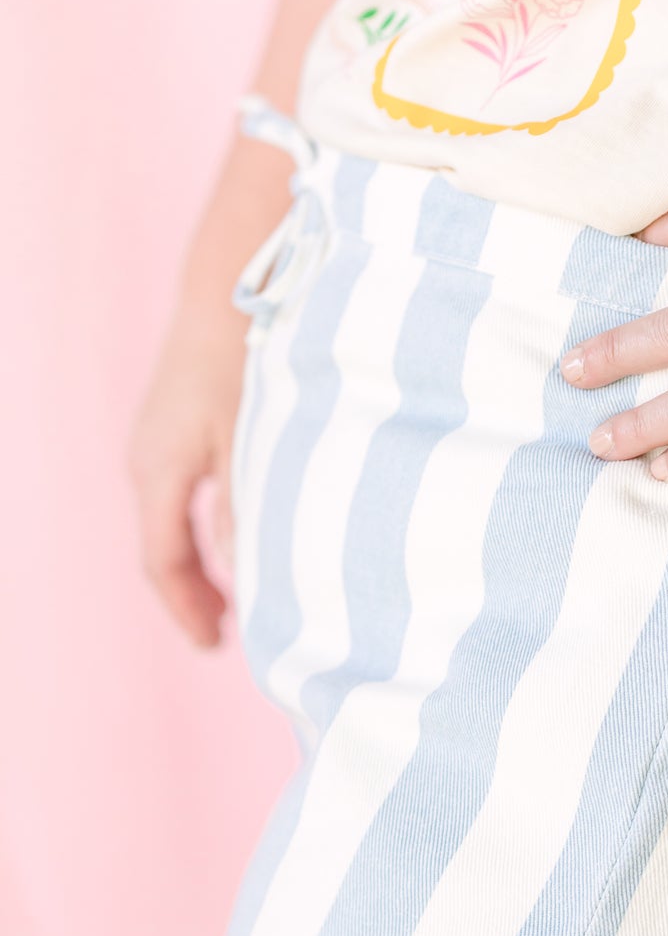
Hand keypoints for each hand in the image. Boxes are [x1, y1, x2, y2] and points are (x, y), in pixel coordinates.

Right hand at [127, 306, 246, 646]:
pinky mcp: (170, 430)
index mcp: (159, 471)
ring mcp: (154, 444)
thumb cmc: (246, 361)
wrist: (226, 291)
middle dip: (192, 595)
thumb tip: (244, 572)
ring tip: (231, 599)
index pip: (164, 561)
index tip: (214, 645)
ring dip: (197, 564)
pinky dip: (197, 531)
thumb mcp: (251, 441)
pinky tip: (228, 543)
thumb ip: (246, 507)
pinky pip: (177, 498)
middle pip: (163, 549)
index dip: (188, 608)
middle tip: (224, 634)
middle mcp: (146, 461)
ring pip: (169, 524)